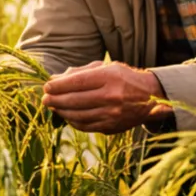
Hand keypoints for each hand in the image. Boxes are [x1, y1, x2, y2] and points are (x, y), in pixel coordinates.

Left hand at [41, 62, 165, 134]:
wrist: (151, 97)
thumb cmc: (124, 78)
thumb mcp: (106, 68)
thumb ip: (80, 72)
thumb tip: (54, 79)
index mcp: (110, 77)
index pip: (77, 82)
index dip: (58, 86)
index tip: (47, 86)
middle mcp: (111, 96)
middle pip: (74, 100)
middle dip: (55, 100)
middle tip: (45, 99)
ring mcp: (112, 114)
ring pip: (77, 115)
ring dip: (61, 112)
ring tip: (54, 107)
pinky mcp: (111, 127)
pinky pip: (85, 126)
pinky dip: (72, 121)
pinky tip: (67, 115)